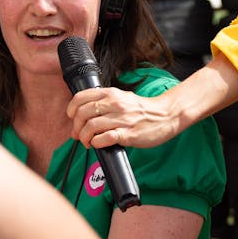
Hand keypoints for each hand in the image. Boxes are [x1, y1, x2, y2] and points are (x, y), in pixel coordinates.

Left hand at [67, 87, 181, 148]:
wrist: (166, 115)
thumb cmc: (143, 110)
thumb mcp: (122, 98)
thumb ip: (104, 104)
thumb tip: (82, 117)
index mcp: (111, 94)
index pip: (80, 97)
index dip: (71, 109)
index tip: (72, 118)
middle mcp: (115, 104)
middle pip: (82, 113)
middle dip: (76, 127)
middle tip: (79, 134)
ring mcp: (121, 119)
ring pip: (91, 127)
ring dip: (85, 137)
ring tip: (88, 142)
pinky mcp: (128, 134)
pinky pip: (104, 138)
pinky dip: (96, 143)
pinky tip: (98, 144)